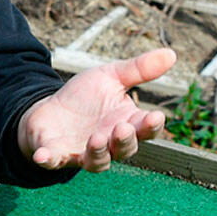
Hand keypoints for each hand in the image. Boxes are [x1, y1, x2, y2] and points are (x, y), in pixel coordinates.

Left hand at [19, 47, 175, 170]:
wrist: (49, 109)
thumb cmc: (84, 97)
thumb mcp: (111, 76)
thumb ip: (139, 69)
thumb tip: (172, 53)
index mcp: (127, 124)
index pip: (146, 129)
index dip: (151, 125)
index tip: (155, 116)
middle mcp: (110, 144)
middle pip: (125, 149)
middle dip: (125, 140)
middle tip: (122, 127)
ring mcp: (83, 153)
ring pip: (97, 161)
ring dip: (98, 152)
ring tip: (98, 138)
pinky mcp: (57, 155)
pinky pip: (54, 161)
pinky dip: (50, 160)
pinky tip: (44, 156)